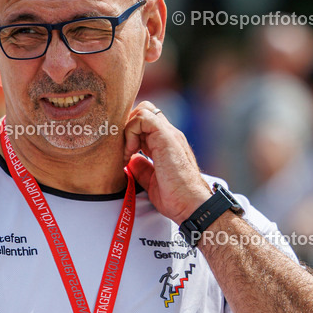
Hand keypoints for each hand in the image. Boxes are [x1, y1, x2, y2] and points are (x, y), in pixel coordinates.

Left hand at [123, 101, 211, 222]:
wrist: (190, 203)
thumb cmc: (175, 197)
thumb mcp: (152, 181)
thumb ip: (142, 168)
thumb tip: (131, 161)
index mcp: (166, 144)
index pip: (146, 123)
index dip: (130, 132)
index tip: (124, 153)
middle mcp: (169, 135)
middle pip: (144, 110)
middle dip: (127, 126)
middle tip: (122, 149)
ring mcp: (168, 134)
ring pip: (143, 109)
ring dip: (128, 129)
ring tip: (126, 152)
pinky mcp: (165, 136)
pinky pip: (143, 117)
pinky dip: (131, 131)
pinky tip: (130, 151)